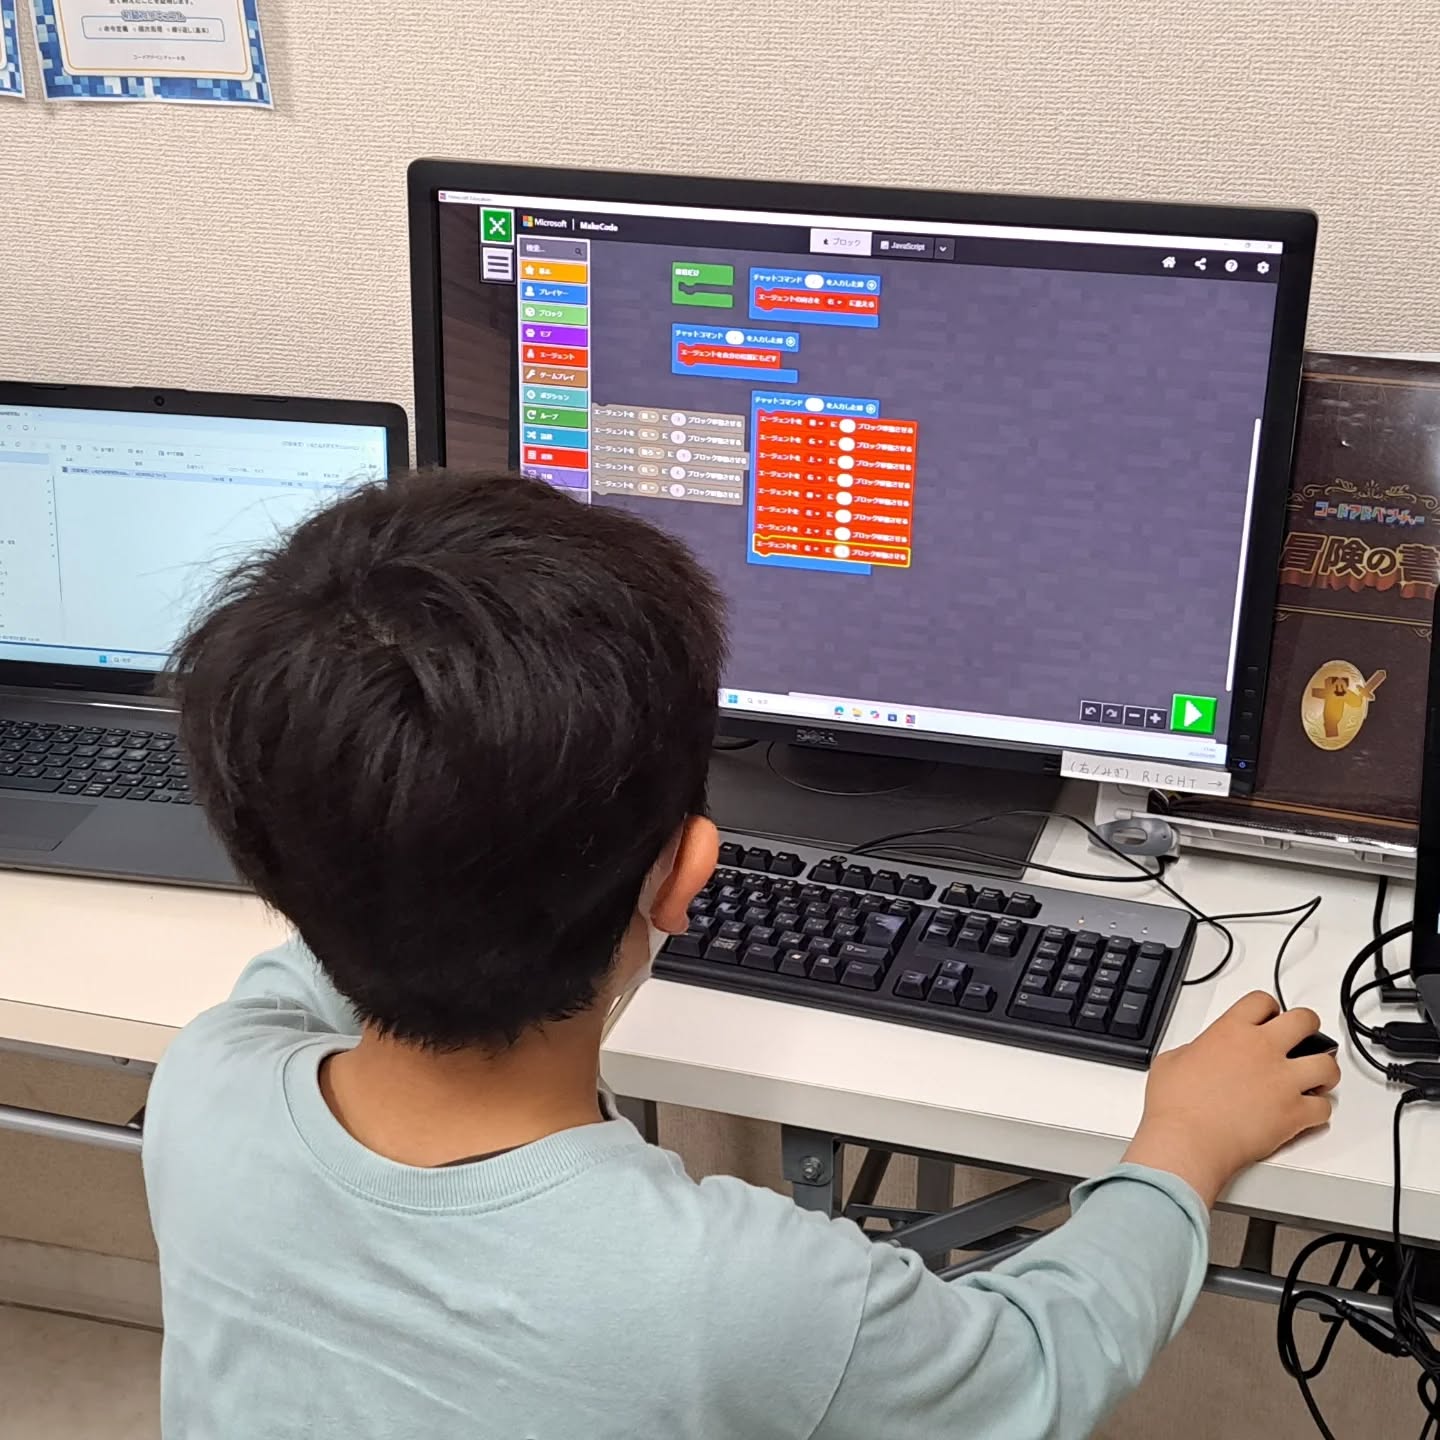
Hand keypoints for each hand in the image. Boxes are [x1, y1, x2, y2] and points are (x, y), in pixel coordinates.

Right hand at [1122, 991, 1339, 1206]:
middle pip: (1305, 1021)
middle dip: (1308, 1028)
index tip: (1270, 1018)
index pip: (1263, 1001)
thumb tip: (1199, 1054)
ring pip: (1327, 1064)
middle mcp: (1263, 1049)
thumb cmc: (1176, 1106)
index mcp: (1232, 1031)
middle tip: (1304, 1040)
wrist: (1187, 1141)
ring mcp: (1283, 1081)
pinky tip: (1308, 1111)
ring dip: (1323, 1071)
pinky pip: (1324, 1108)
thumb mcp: (1171, 1060)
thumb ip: (1194, 1049)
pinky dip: (1318, 1110)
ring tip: (1315, 1078)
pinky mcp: (1294, 1113)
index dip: (1269, 1009)